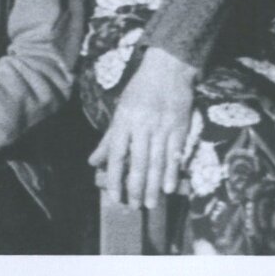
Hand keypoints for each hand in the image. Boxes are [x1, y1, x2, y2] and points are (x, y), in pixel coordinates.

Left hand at [89, 45, 195, 209]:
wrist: (168, 69)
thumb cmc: (140, 90)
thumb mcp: (120, 110)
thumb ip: (108, 138)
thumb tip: (93, 162)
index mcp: (124, 120)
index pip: (117, 154)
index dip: (115, 177)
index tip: (114, 196)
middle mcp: (143, 125)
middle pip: (139, 162)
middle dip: (136, 187)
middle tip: (134, 206)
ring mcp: (163, 127)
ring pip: (157, 162)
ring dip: (154, 185)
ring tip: (151, 204)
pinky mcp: (180, 127)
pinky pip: (175, 154)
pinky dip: (172, 172)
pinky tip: (170, 188)